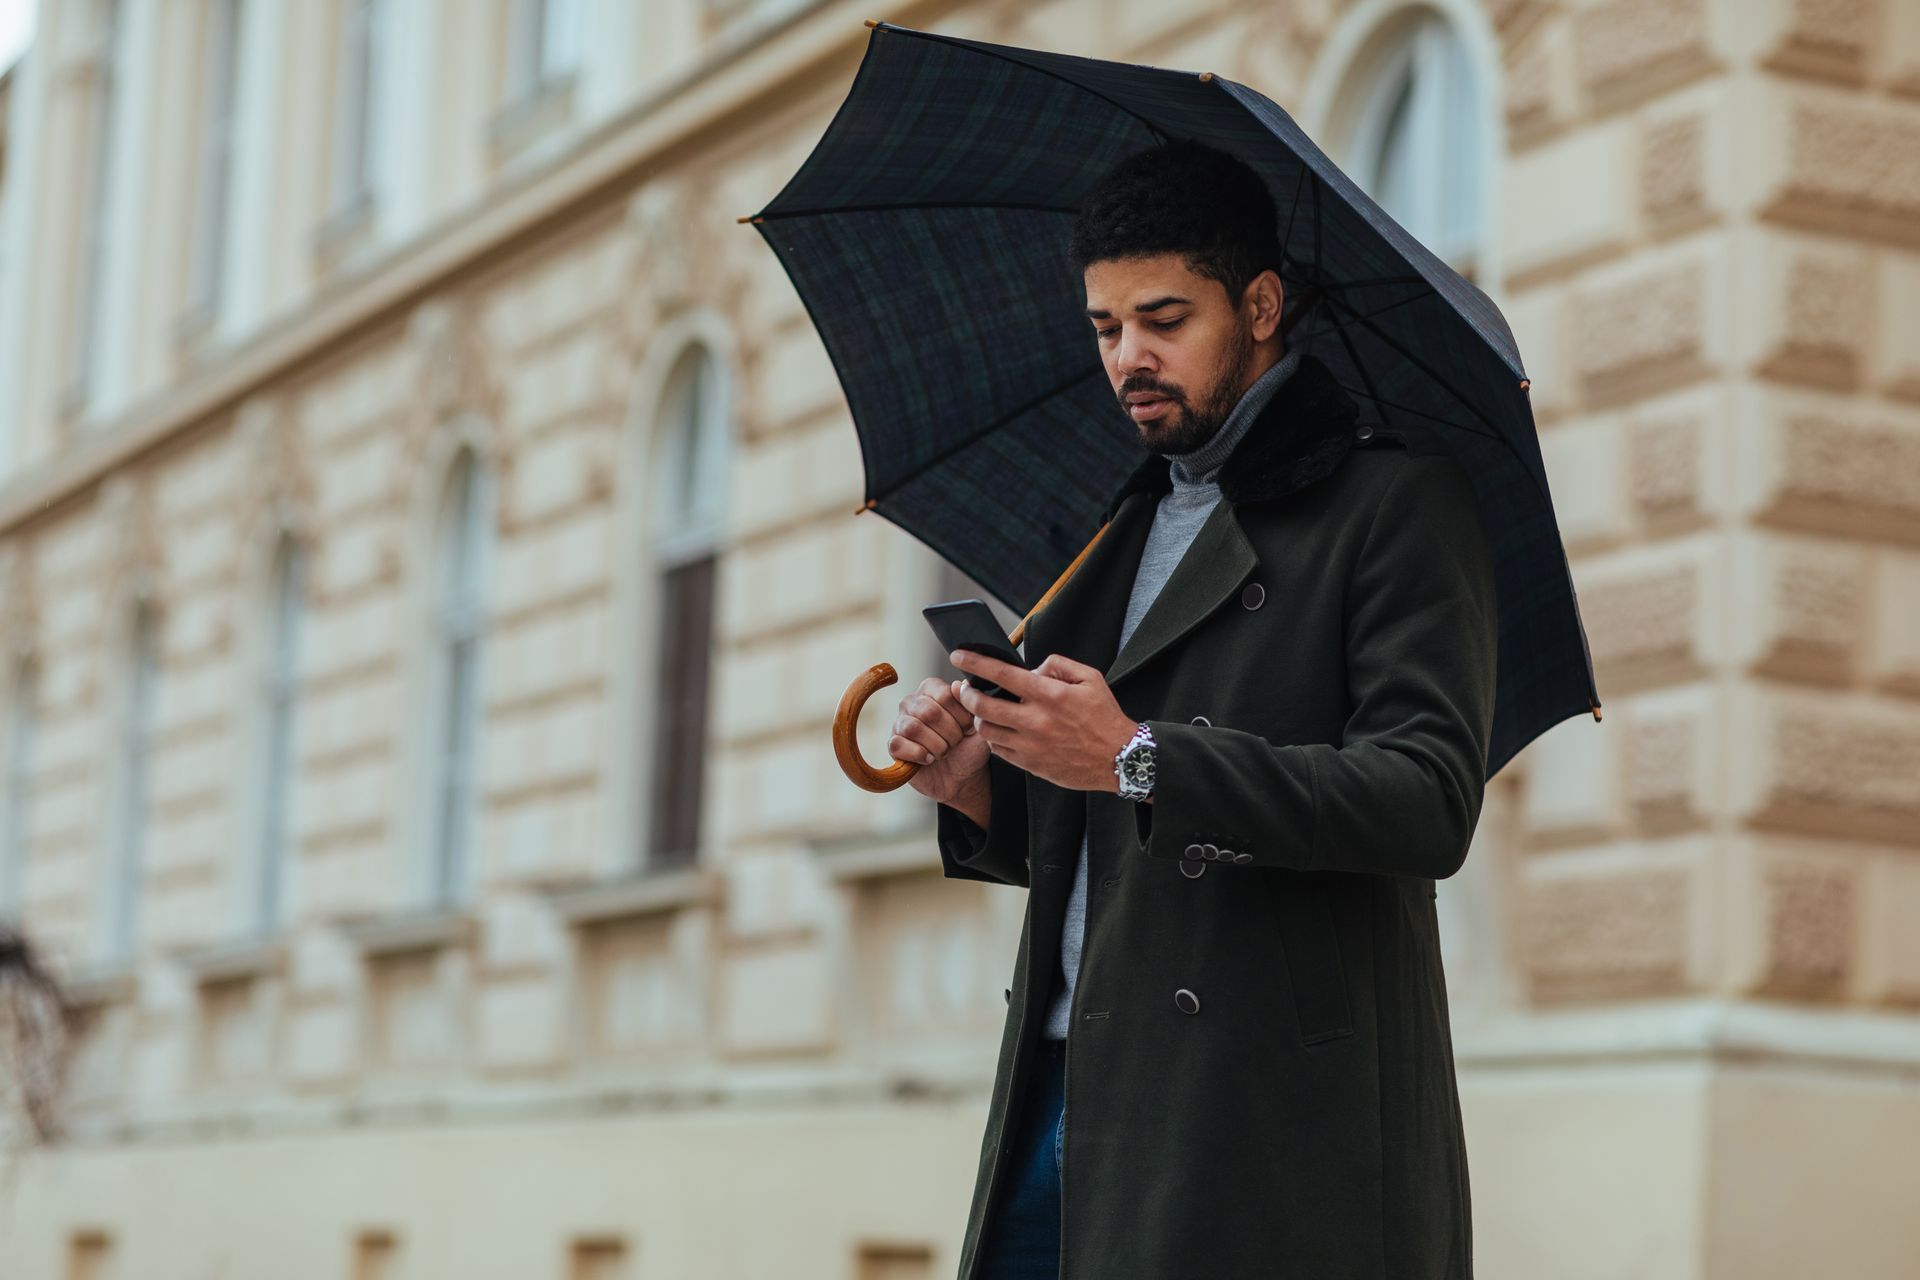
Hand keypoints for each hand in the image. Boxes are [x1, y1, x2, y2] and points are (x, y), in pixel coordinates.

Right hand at [892, 674, 991, 808]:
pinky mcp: (894, 744)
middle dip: (950, 733)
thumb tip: (962, 684)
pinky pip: (898, 745)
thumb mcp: (979, 725)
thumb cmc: (969, 746)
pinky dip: (919, 755)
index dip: (961, 717)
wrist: (962, 777)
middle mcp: (912, 701)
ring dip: (936, 746)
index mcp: (932, 689)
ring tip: (944, 752)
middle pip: (929, 712)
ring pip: (913, 728)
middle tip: (956, 743)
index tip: (968, 729)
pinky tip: (930, 759)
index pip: (945, 695)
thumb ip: (972, 703)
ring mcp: (900, 722)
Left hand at [950, 649, 1139, 794]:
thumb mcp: (1090, 678)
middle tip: (967, 688)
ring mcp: (1030, 745)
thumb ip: (1058, 665)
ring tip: (983, 710)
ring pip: (986, 730)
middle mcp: (1036, 721)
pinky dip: (993, 738)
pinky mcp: (1030, 765)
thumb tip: (1032, 669)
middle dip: (967, 694)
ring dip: (978, 717)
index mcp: (1049, 695)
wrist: (1120, 759)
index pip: (1002, 674)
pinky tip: (1000, 730)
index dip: (975, 663)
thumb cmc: (1104, 717)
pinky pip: (998, 750)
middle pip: (983, 705)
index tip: (958, 655)